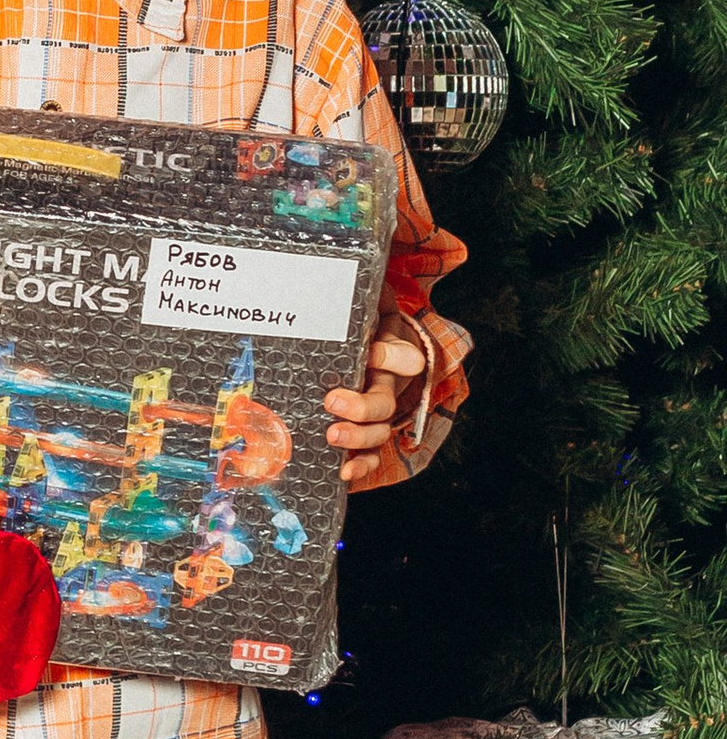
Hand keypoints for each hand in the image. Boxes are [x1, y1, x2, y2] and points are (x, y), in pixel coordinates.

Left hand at [324, 309, 428, 488]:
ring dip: (359, 437)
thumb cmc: (352, 323)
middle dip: (363, 406)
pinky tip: (344, 472)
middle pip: (387, 402)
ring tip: (333, 435)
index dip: (390, 357)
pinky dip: (361, 465)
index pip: (405, 358)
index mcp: (390, 353)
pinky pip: (371, 454)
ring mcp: (378, 411)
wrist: (360, 340)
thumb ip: (354, 295)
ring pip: (380, 430)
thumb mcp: (358, 306)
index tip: (370, 351)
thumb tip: (346, 266)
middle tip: (334, 401)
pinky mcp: (365, 431)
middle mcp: (388, 385)